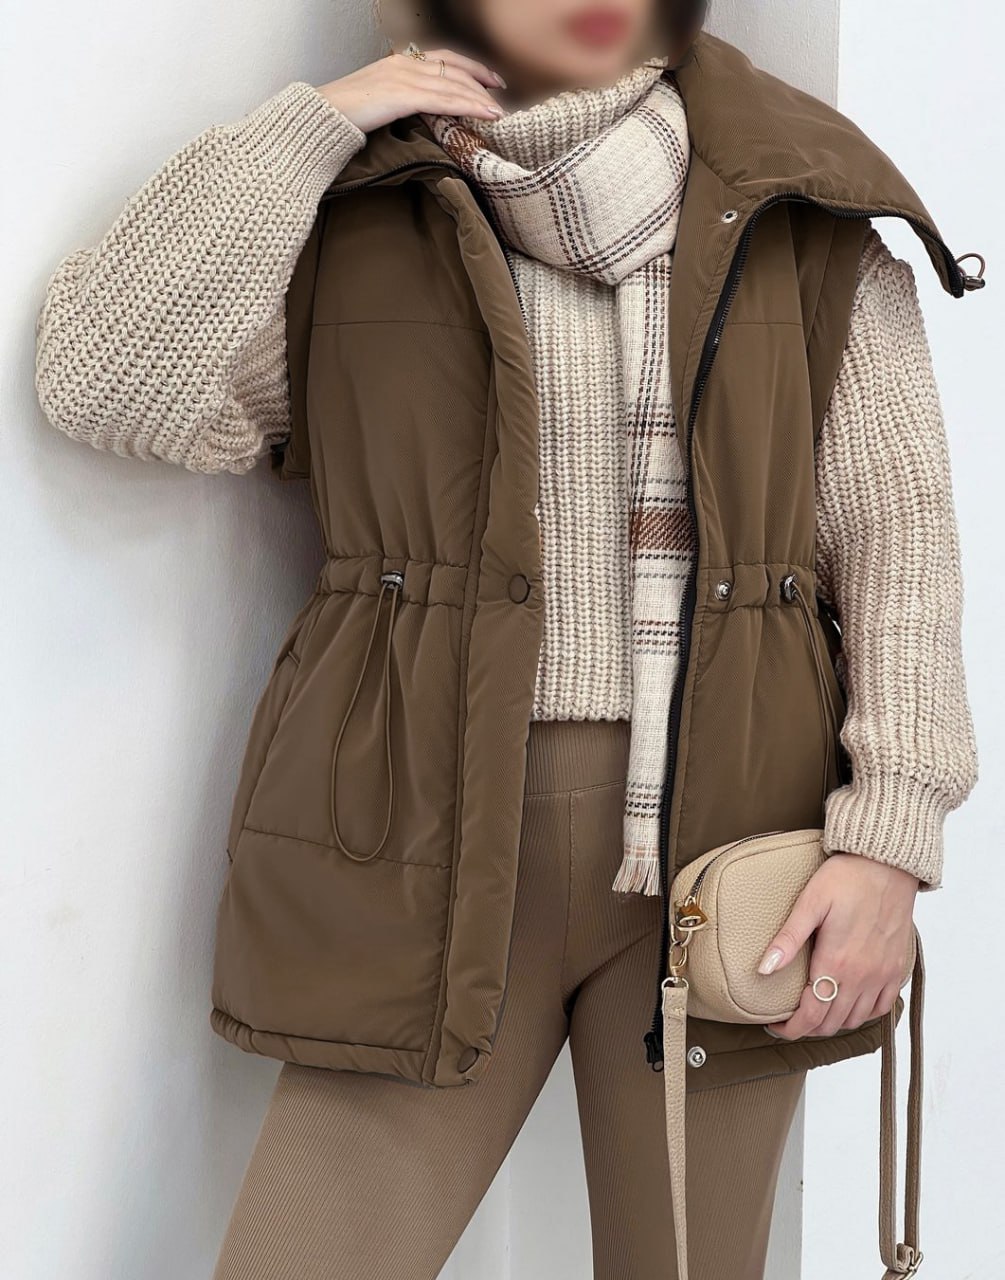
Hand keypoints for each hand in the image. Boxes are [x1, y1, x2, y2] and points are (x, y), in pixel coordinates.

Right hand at [317, 47, 507, 133]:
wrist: (320, 116)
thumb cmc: (343, 116)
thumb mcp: (375, 103)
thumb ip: (398, 103)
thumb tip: (418, 118)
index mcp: (397, 63)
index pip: (442, 60)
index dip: (469, 68)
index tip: (489, 81)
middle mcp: (403, 64)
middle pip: (452, 69)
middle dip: (480, 82)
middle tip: (500, 96)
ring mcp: (403, 77)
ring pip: (452, 84)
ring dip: (479, 98)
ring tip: (499, 111)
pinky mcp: (402, 95)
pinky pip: (444, 100)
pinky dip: (469, 106)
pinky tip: (485, 114)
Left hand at [757, 852, 918, 1038]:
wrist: (888, 864)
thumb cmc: (847, 878)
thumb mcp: (810, 903)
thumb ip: (788, 939)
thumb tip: (763, 969)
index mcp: (837, 963)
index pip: (812, 1015)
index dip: (791, 1029)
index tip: (775, 1027)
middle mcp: (863, 976)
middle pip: (832, 1022)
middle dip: (808, 1027)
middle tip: (790, 1019)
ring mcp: (883, 974)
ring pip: (856, 1019)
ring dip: (834, 1022)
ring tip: (815, 1011)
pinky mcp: (897, 967)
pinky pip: (882, 1007)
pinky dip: (863, 1013)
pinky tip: (849, 1003)